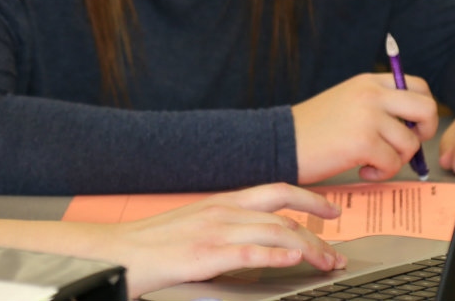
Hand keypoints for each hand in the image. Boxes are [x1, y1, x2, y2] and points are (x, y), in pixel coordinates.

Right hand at [104, 183, 345, 297]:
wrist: (117, 253)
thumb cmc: (152, 244)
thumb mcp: (194, 225)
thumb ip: (226, 228)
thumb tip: (256, 239)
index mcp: (221, 202)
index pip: (276, 190)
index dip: (309, 197)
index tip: (332, 209)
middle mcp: (223, 211)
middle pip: (284, 214)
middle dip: (318, 233)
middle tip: (337, 252)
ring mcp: (215, 232)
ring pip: (276, 233)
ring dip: (308, 250)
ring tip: (326, 265)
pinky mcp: (205, 255)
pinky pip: (250, 254)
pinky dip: (276, 257)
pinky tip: (293, 263)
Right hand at [291, 73, 438, 182]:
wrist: (279, 143)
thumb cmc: (311, 130)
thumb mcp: (346, 102)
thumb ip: (376, 105)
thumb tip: (413, 126)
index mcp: (368, 82)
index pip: (418, 86)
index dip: (422, 110)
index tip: (410, 127)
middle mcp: (371, 95)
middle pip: (427, 109)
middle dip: (424, 133)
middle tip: (404, 147)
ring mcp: (368, 117)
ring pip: (410, 143)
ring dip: (396, 160)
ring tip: (371, 163)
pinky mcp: (363, 143)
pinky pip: (392, 163)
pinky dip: (381, 174)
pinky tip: (363, 173)